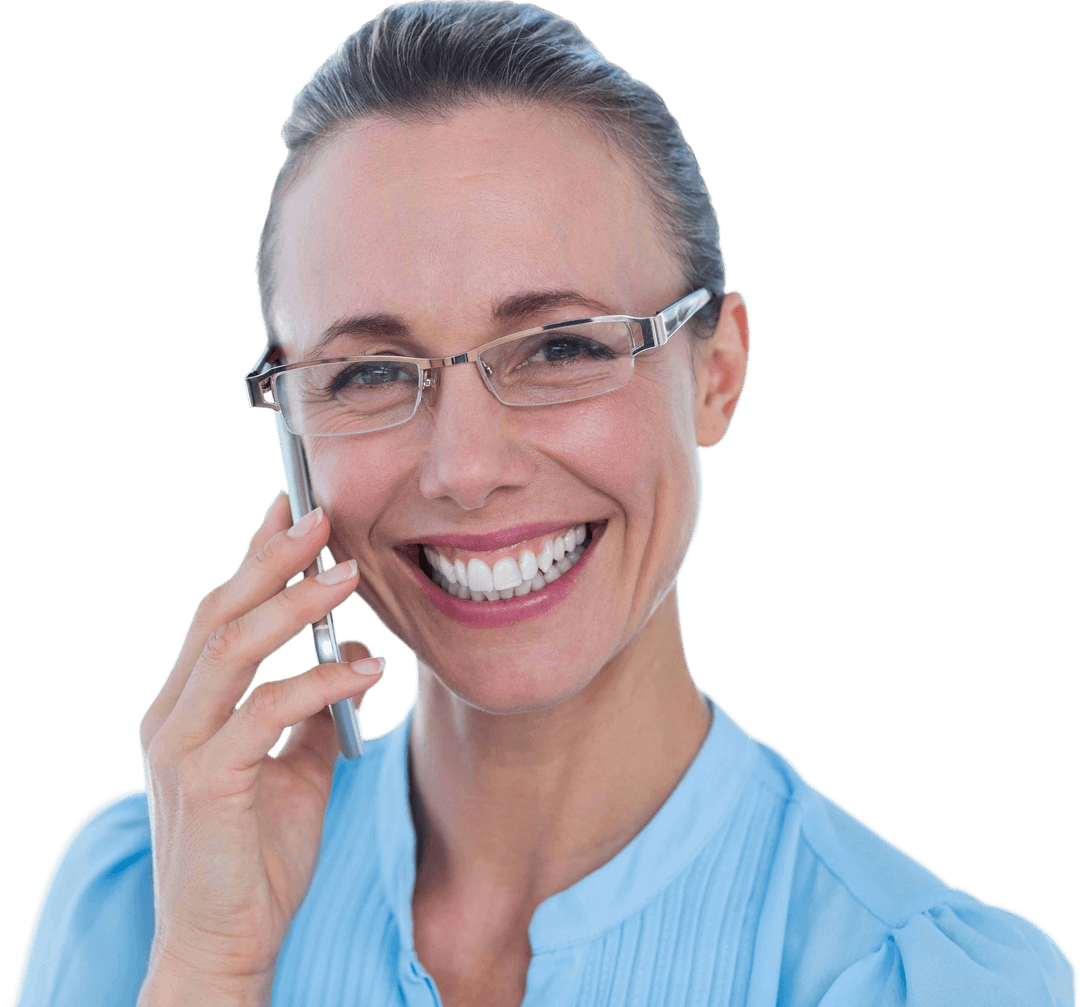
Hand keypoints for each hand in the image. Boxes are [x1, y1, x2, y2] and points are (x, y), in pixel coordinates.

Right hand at [136, 492, 382, 1003]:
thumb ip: (312, 716)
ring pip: (232, 648)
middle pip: (219, 613)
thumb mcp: (295, 770)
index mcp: (190, 707)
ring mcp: (181, 746)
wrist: (226, 945)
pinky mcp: (205, 782)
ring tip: (346, 572)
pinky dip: (318, 683)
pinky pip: (264, 713)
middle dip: (271, 558)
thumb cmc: (257, 857)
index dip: (255, 556)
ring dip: (292, 603)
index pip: (221, 613)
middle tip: (320, 515)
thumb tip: (351, 662)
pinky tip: (365, 671)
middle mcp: (173, 715)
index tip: (292, 509)